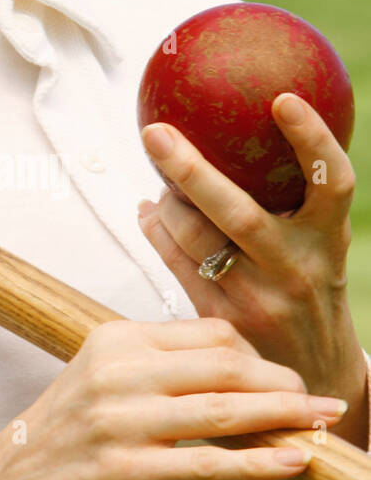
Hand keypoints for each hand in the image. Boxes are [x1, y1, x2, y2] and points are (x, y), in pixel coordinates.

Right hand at [0, 317, 343, 479]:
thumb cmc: (59, 436)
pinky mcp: (125, 469)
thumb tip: (230, 374)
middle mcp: (117, 371)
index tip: (279, 376)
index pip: (208, 334)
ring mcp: (120, 420)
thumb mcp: (99, 378)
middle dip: (282, 383)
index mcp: (112, 340)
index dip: (257, 355)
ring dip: (284, 417)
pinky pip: (208, 462)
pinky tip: (289, 461)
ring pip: (225, 410)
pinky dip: (259, 463)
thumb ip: (154, 367)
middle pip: (225, 365)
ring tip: (318, 422)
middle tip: (315, 400)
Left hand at [138, 92, 367, 448]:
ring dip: (165, 202)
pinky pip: (176, 264)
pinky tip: (146, 213)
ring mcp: (258, 299)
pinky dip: (155, 230)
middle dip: (191, 170)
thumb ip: (296, 196)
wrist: (317, 381)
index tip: (282, 97)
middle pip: (238, 212)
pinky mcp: (223, 322)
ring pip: (195, 238)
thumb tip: (253, 114)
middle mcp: (297, 268)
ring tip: (159, 180)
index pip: (332, 183)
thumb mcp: (319, 244)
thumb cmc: (310, 288)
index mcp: (327, 240)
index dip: (312, 140)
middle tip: (155, 132)